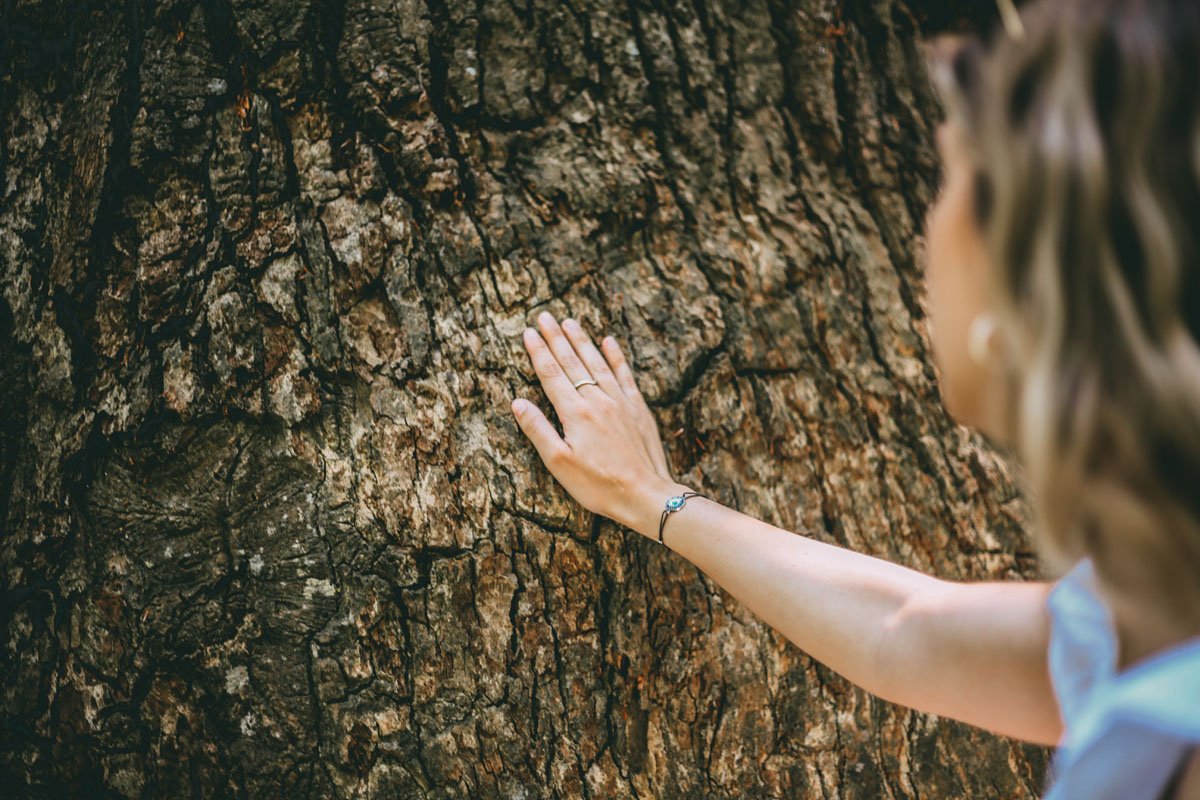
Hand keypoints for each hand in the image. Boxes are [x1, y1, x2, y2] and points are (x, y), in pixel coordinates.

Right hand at [511, 311, 685, 537]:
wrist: (646, 494)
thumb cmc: (599, 485)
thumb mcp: (560, 464)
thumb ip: (538, 430)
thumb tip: (518, 402)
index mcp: (575, 413)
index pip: (551, 374)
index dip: (538, 352)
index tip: (527, 332)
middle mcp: (598, 400)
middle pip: (573, 362)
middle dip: (556, 337)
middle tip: (544, 316)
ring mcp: (621, 401)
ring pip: (598, 362)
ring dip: (582, 340)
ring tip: (569, 321)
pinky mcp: (639, 408)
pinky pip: (625, 374)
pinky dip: (617, 356)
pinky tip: (610, 341)